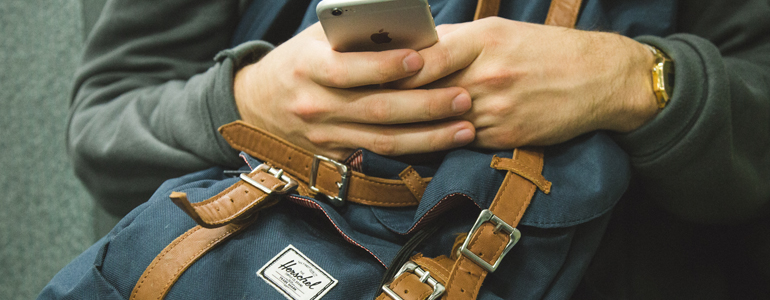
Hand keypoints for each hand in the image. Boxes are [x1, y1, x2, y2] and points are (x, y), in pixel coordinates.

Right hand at [234, 23, 474, 159]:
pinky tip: (442, 145)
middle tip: (463, 97)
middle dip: (425, 105)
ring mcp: (325, 136)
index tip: (421, 58)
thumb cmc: (301, 61)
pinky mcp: (335, 157)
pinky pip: (379, 156)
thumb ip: (355, 35)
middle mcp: (316, 106)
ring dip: (429, 137)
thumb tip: (410, 30)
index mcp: (308, 67)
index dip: (386, 65)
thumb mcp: (317, 39)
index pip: (349, 69)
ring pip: (383, 141)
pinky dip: (412, 152)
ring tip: (466, 127)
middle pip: (376, 109)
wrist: (258, 105)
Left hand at [390, 17, 658, 148]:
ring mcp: (497, 109)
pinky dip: (443, 138)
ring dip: (415, 124)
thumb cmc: (545, 50)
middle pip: (428, 93)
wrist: (599, 78)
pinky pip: (462, 139)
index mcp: (485, 41)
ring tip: (387, 125)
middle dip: (396, 100)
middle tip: (365, 104)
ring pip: (440, 122)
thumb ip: (456, 42)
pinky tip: (426, 137)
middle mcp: (488, 75)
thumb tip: (413, 48)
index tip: (369, 74)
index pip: (427, 58)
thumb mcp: (501, 32)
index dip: (395, 69)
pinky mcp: (505, 135)